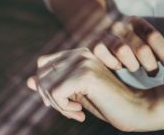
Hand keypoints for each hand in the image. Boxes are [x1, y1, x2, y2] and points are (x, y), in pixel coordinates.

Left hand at [27, 47, 163, 131]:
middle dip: (50, 97)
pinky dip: (63, 108)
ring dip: (57, 105)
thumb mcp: (76, 93)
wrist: (135, 108)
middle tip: (70, 109)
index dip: (46, 86)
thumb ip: (54, 85)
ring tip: (76, 111)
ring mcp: (83, 62)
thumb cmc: (108, 102)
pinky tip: (80, 111)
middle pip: (41, 75)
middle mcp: (80, 52)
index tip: (63, 101)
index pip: (43, 64)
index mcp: (79, 52)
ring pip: (46, 85)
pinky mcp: (85, 75)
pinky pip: (55, 94)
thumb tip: (28, 81)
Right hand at [91, 15, 163, 76]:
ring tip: (134, 67)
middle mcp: (122, 26)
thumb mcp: (140, 36)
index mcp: (136, 22)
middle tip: (153, 72)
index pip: (155, 37)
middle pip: (142, 48)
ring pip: (124, 53)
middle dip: (151, 65)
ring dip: (132, 65)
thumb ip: (156, 48)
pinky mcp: (94, 44)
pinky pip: (108, 59)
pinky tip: (117, 65)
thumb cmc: (125, 38)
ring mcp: (107, 34)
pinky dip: (114, 65)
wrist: (92, 24)